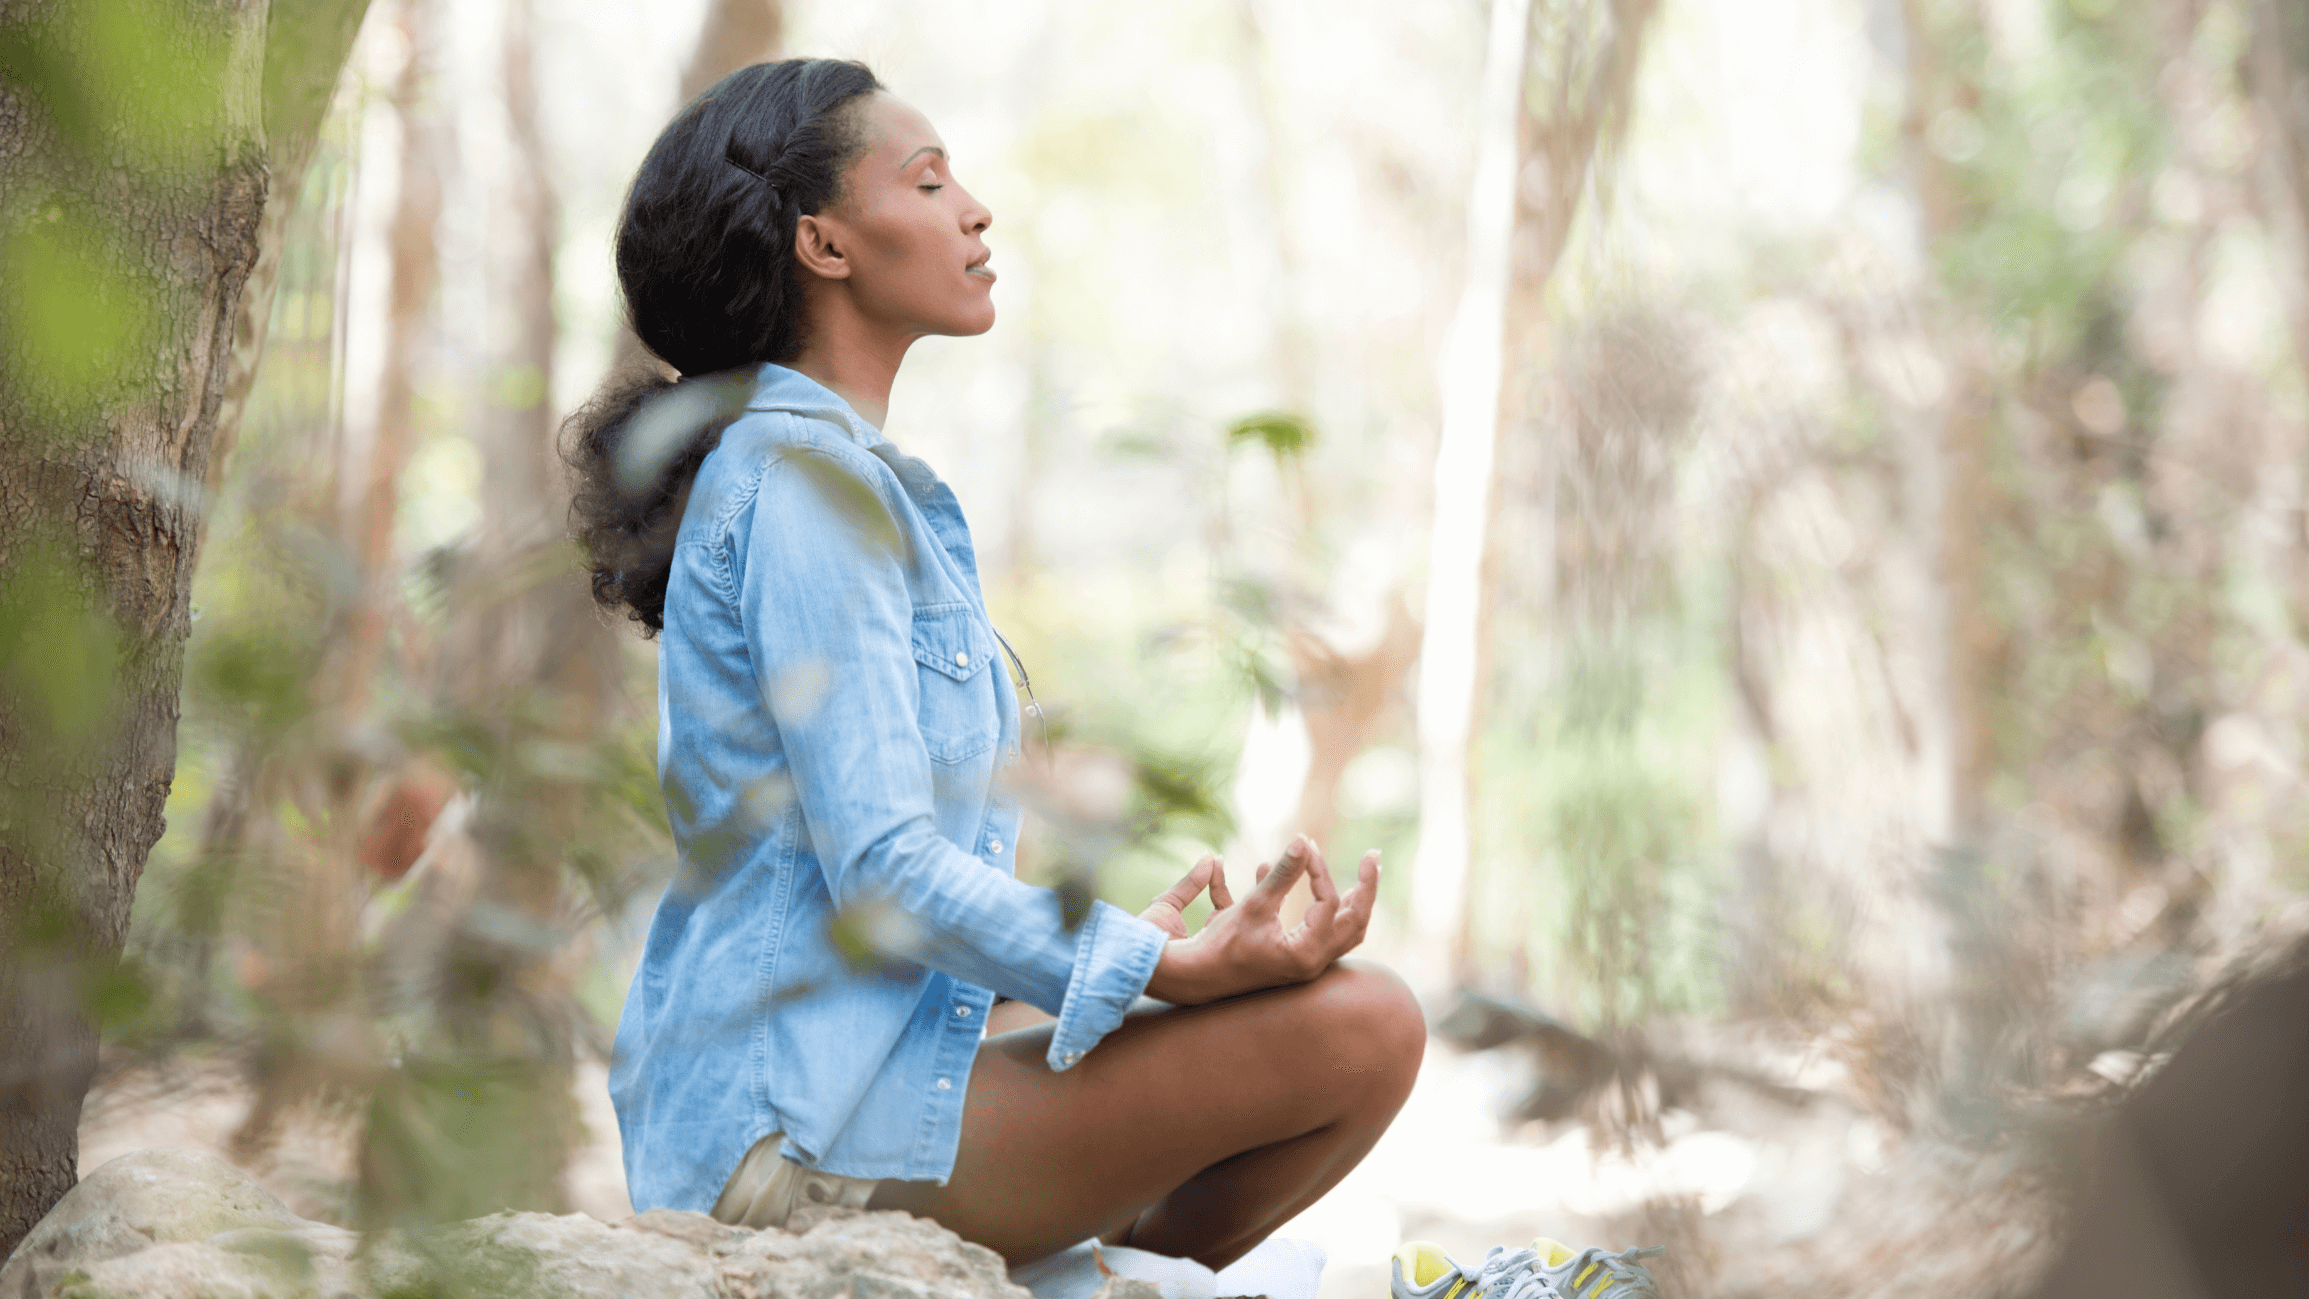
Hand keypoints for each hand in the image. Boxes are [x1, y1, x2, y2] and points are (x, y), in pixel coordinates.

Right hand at [1142, 834, 1379, 1005]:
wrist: (1195, 979)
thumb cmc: (1221, 945)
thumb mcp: (1253, 905)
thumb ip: (1283, 874)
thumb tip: (1304, 840)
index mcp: (1306, 953)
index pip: (1329, 902)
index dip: (1319, 870)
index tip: (1305, 846)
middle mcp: (1312, 963)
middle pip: (1354, 921)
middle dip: (1364, 888)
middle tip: (1372, 858)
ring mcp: (1305, 964)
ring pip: (1342, 930)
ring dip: (1349, 901)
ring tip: (1359, 878)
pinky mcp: (1293, 959)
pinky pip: (1319, 932)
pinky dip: (1321, 909)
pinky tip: (1302, 884)